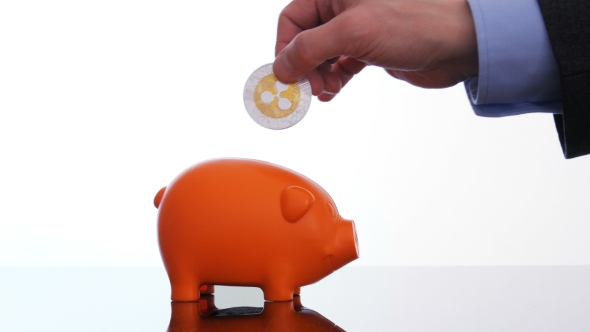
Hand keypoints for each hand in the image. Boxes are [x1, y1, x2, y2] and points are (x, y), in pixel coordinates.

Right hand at [273, 0, 477, 100]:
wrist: (458, 44)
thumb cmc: (415, 23)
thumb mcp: (352, 32)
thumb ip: (310, 48)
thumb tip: (281, 66)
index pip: (292, 20)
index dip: (284, 49)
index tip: (285, 76)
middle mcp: (344, 7)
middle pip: (305, 39)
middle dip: (303, 67)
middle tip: (308, 90)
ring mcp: (357, 29)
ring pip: (321, 55)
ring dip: (318, 77)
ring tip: (325, 91)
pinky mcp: (369, 49)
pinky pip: (339, 66)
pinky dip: (333, 80)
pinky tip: (333, 91)